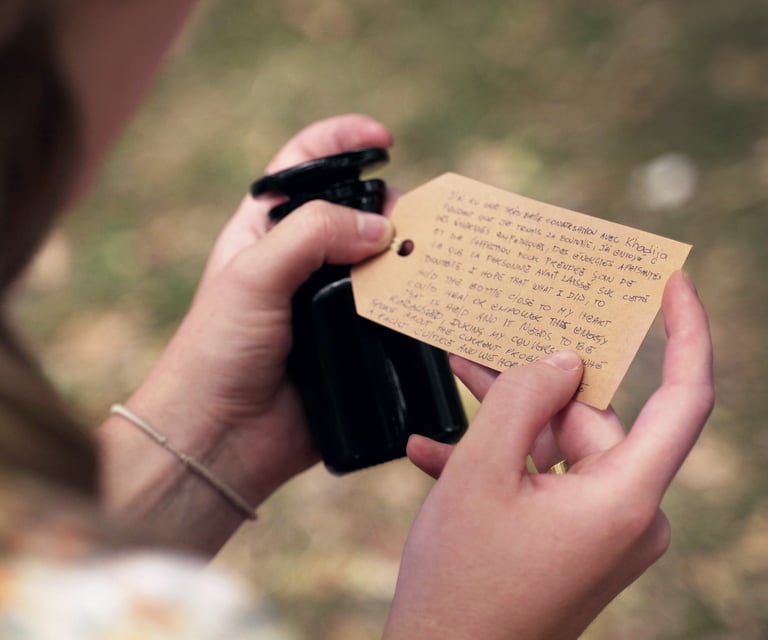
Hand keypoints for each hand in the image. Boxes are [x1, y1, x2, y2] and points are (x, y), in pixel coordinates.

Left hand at [98, 114, 394, 551]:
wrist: (220, 438)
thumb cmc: (217, 350)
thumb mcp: (254, 276)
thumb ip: (313, 236)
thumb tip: (381, 227)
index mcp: (266, 232)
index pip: (304, 167)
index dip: (341, 142)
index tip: (382, 140)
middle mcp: (301, 262)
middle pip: (355, 213)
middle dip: (388, 207)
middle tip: (410, 221)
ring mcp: (329, 304)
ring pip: (380, 264)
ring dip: (407, 257)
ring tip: (432, 256)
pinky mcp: (353, 344)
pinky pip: (392, 315)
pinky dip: (414, 305)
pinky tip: (432, 301)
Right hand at [385, 271, 713, 639]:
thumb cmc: (462, 578)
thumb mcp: (482, 471)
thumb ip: (522, 396)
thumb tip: (562, 359)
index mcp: (625, 497)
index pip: (685, 396)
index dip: (687, 330)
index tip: (671, 282)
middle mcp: (627, 514)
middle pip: (592, 418)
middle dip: (535, 382)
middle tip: (491, 340)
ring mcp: (600, 531)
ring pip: (560, 445)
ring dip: (506, 421)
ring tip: (455, 382)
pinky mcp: (573, 541)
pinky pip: (543, 481)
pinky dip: (498, 464)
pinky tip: (433, 453)